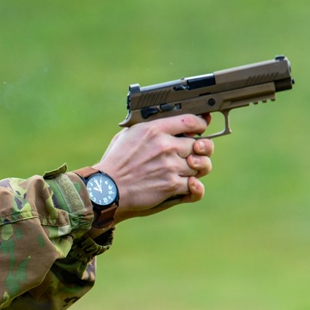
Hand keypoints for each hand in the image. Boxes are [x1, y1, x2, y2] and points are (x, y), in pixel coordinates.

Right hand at [93, 114, 213, 221]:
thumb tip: (164, 125)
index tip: (201, 128)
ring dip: (197, 169)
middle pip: (200, 144)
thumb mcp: (128, 135)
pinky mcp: (172, 185)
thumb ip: (149, 128)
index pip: (190, 120)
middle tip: (195, 154)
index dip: (201, 124)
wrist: (107, 189)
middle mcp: (166, 145)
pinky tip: (190, 185)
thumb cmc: (114, 163)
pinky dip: (195, 188)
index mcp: (154, 129)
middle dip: (200, 150)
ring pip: (201, 165)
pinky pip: (195, 186)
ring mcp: (171, 166)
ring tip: (190, 171)